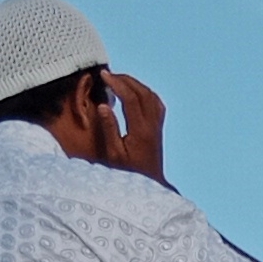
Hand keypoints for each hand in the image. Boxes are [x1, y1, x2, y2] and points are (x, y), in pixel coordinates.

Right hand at [101, 70, 166, 185]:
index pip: (131, 99)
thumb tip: (103, 106)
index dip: (117, 84)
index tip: (104, 75)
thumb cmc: (129, 173)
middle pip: (142, 92)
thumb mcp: (114, 154)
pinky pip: (156, 103)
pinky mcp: (159, 129)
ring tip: (119, 80)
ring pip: (151, 95)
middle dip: (125, 79)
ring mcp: (158, 126)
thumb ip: (109, 129)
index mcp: (141, 131)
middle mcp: (152, 126)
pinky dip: (145, 92)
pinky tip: (136, 92)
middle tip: (109, 75)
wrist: (149, 185)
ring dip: (135, 84)